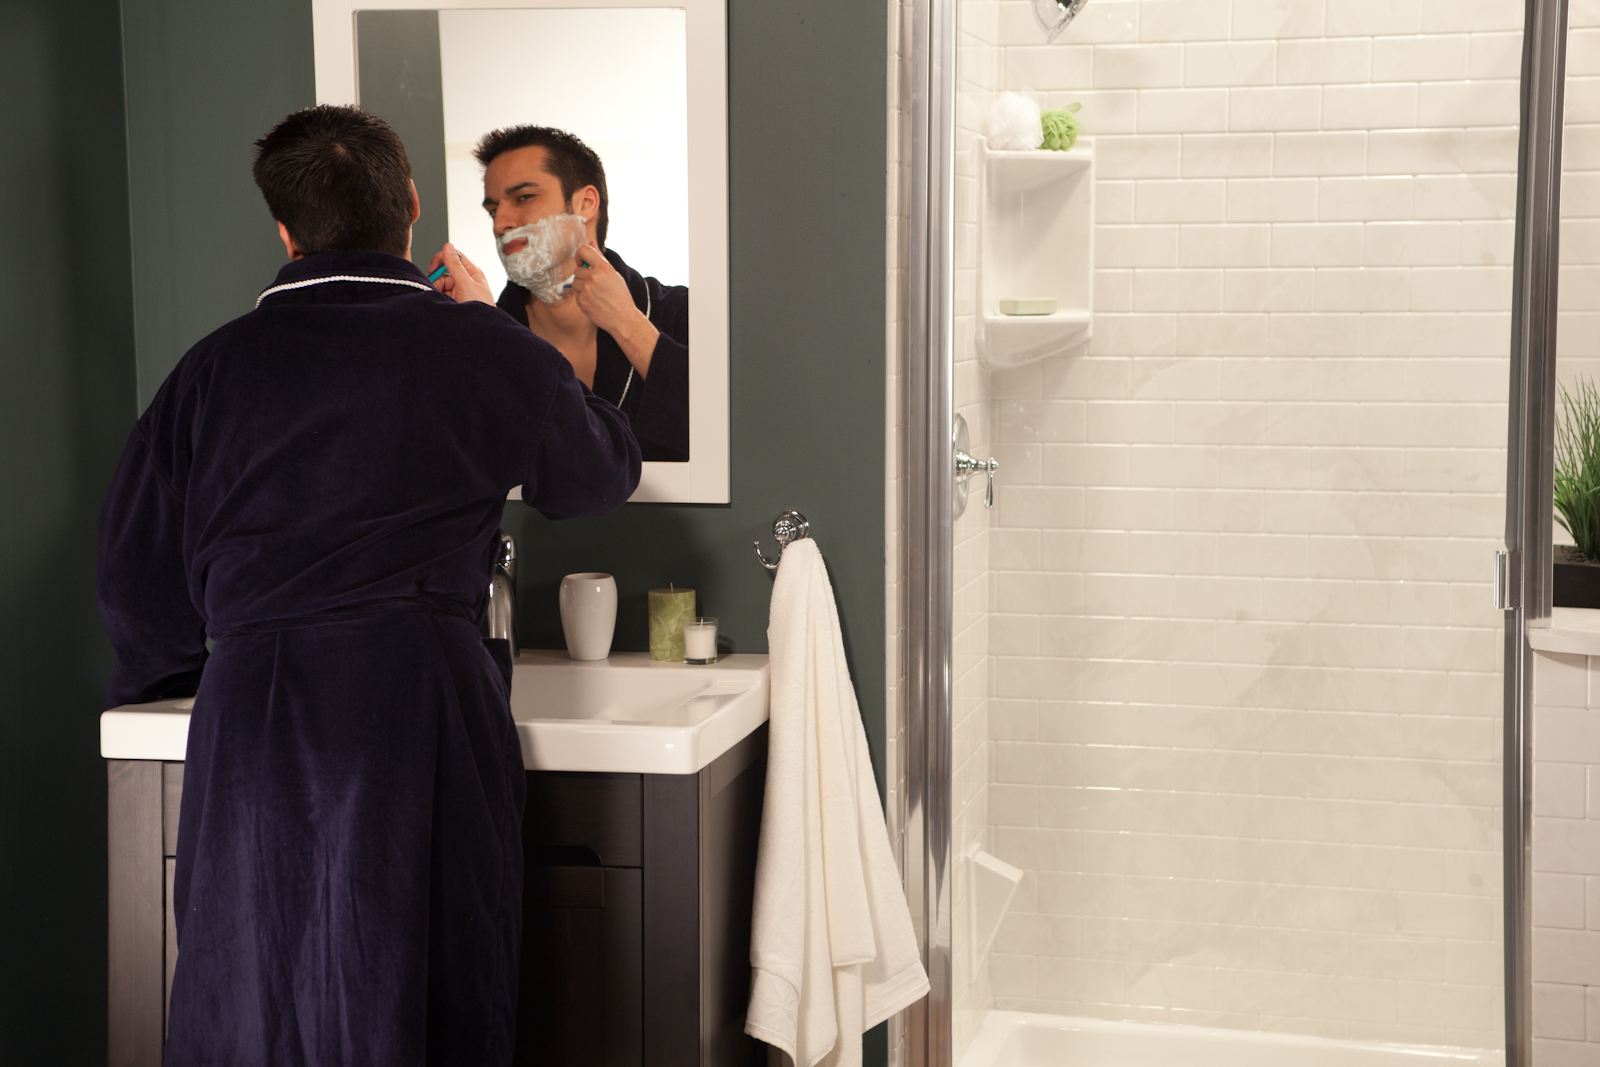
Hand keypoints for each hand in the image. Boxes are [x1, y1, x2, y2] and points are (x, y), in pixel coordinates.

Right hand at [427, 243, 495, 305]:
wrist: (480, 330)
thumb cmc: (481, 308)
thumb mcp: (466, 284)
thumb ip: (455, 265)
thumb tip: (447, 246)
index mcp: (472, 272)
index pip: (454, 256)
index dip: (442, 259)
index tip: (433, 268)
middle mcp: (465, 279)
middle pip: (444, 271)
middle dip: (437, 280)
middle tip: (435, 289)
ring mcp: (459, 290)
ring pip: (440, 284)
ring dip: (437, 291)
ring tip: (443, 301)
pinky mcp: (453, 300)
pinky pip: (441, 294)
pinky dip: (438, 297)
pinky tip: (441, 303)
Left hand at [570, 244, 658, 373]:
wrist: (623, 318)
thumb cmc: (620, 295)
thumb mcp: (614, 274)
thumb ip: (600, 258)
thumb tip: (591, 242)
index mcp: (604, 267)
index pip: (583, 250)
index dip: (579, 255)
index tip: (581, 262)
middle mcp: (594, 276)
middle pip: (577, 270)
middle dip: (583, 276)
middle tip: (596, 285)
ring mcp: (586, 289)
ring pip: (575, 282)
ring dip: (582, 288)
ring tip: (596, 295)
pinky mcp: (582, 301)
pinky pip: (576, 295)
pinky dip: (583, 299)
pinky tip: (595, 303)